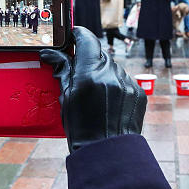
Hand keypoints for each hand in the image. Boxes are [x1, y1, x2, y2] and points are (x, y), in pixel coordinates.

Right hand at [40, 27, 145, 152]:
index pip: (87, 39)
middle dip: (88, 58)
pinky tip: (108, 101)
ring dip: (103, 72)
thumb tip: (51, 53)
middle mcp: (111, 74)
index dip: (78, 35)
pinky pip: (124, 80)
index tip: (73, 37)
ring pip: (112, 67)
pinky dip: (115, 85)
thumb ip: (63, 70)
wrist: (107, 153)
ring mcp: (127, 83)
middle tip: (78, 70)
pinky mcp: (138, 92)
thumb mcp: (66, 98)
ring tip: (95, 93)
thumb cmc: (82, 128)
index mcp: (90, 74)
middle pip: (99, 53)